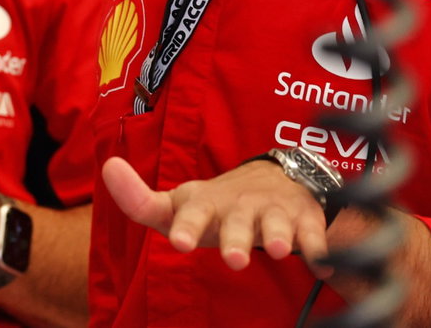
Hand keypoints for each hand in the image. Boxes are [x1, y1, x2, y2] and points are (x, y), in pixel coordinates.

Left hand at [102, 155, 329, 270]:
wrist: (272, 182)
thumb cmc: (215, 205)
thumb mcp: (178, 205)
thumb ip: (140, 201)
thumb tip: (108, 167)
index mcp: (204, 203)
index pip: (189, 212)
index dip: (185, 225)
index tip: (180, 243)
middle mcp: (238, 205)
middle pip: (237, 222)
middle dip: (236, 238)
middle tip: (234, 260)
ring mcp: (272, 211)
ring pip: (277, 224)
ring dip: (279, 236)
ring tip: (280, 251)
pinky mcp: (304, 220)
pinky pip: (314, 234)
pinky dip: (320, 248)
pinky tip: (323, 264)